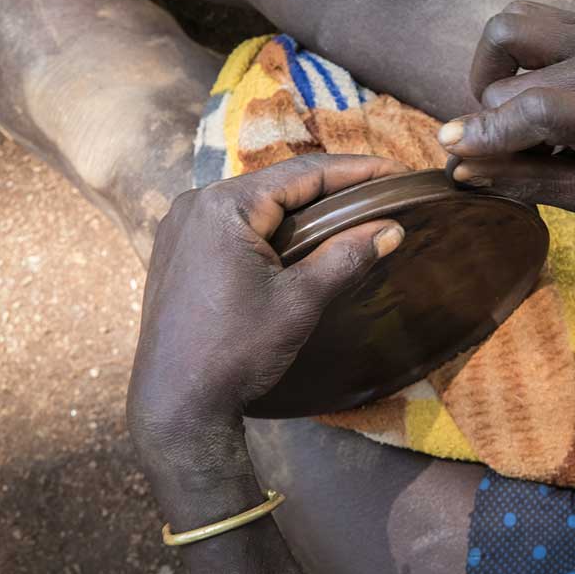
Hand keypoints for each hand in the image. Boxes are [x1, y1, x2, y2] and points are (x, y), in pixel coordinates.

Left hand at [126, 155, 406, 482]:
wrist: (176, 403)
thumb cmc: (237, 350)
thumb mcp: (300, 301)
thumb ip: (347, 256)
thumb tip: (393, 229)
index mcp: (225, 205)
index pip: (304, 172)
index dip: (357, 170)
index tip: (398, 171)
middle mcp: (197, 203)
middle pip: (278, 183)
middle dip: (332, 186)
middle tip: (380, 191)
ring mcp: (181, 226)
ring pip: (256, 202)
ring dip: (301, 206)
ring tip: (349, 210)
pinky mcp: (177, 251)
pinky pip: (234, 223)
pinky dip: (271, 225)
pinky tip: (299, 237)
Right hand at [437, 1, 574, 215]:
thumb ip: (521, 178)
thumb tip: (458, 164)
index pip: (537, 111)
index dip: (487, 130)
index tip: (450, 146)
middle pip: (509, 81)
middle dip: (495, 119)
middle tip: (518, 148)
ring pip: (506, 28)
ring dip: (493, 71)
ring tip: (515, 110)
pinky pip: (521, 17)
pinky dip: (509, 53)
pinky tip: (529, 87)